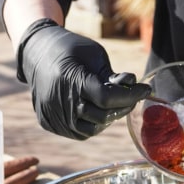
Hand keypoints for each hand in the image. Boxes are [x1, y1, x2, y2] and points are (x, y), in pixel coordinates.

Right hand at [17, 19, 150, 139]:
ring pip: (92, 130)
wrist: (37, 52)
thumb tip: (134, 89)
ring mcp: (53, 114)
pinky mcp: (49, 122)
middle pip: (103, 117)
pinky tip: (97, 112)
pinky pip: (78, 133)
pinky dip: (93, 126)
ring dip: (108, 120)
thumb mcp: (95, 55)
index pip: (108, 98)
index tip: (146, 90)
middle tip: (132, 98)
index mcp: (72, 79)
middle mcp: (60, 100)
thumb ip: (113, 76)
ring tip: (113, 106)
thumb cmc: (72, 50)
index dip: (131, 96)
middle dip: (123, 107)